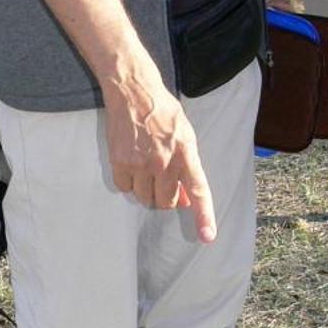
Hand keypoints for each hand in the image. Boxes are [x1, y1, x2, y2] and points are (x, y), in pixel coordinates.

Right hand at [102, 73, 215, 240]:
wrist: (134, 91)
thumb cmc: (163, 113)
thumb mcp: (185, 136)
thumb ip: (187, 168)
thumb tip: (186, 199)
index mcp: (186, 153)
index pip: (198, 190)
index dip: (204, 216)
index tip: (207, 236)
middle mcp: (165, 162)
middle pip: (167, 202)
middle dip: (166, 196)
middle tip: (162, 178)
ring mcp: (141, 163)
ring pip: (145, 199)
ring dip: (146, 190)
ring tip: (145, 167)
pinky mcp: (121, 162)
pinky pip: (125, 189)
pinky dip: (128, 183)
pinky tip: (130, 164)